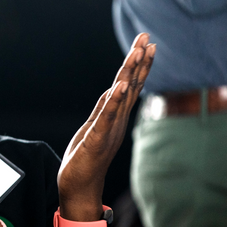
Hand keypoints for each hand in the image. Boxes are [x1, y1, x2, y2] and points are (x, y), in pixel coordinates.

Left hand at [58, 33, 154, 215]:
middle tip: (147, 38)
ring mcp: (108, 129)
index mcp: (115, 116)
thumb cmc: (86, 158)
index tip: (146, 43)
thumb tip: (115, 88)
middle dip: (138, 61)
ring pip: (121, 97)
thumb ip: (106, 108)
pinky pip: (106, 117)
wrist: (79, 188)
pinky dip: (114, 101)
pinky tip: (121, 85)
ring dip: (130, 74)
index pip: (130, 85)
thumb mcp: (95, 127)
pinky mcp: (96, 139)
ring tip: (138, 52)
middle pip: (130, 86)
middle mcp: (116, 121)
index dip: (138, 65)